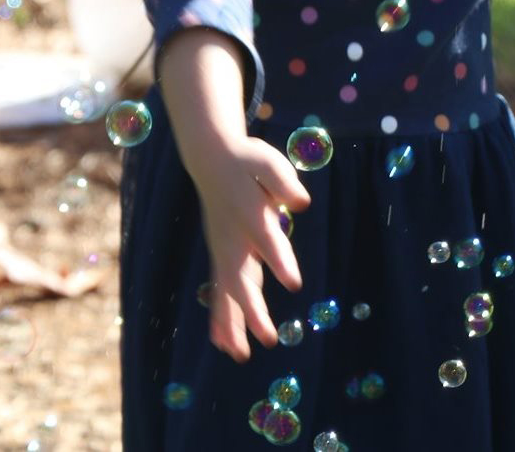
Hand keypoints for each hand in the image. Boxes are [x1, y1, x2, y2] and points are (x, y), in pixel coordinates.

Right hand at [191, 135, 311, 360]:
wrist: (212, 160)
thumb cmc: (247, 161)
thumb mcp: (267, 160)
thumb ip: (283, 181)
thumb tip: (301, 202)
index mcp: (249, 213)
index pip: (267, 240)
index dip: (279, 260)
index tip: (294, 283)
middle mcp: (233, 237)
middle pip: (240, 277)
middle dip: (252, 309)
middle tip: (269, 338)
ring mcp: (223, 248)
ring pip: (227, 292)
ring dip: (233, 323)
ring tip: (241, 355)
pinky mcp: (221, 255)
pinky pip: (219, 291)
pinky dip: (220, 317)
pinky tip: (225, 345)